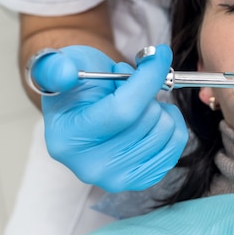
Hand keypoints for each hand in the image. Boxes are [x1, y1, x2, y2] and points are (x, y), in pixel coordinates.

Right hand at [31, 45, 188, 191]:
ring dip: (158, 108)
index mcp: (67, 138)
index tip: (159, 54)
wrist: (81, 105)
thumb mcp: (62, 64)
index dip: (147, 78)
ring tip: (135, 102)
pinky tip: (152, 117)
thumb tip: (65, 72)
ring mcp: (115, 178)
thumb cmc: (75, 83)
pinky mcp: (139, 180)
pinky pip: (175, 147)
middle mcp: (89, 166)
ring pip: (166, 131)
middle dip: (147, 93)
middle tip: (127, 86)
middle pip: (148, 121)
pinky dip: (172, 124)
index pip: (123, 110)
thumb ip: (58, 66)